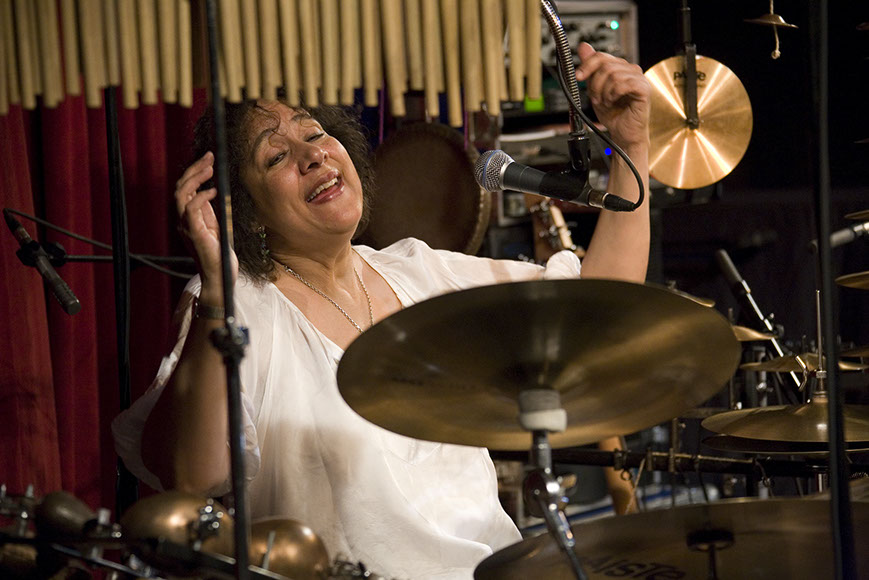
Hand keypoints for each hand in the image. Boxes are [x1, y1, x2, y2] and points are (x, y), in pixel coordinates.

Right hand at [174, 152, 237, 292]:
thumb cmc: (219, 253)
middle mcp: (183, 220)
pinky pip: (191, 210)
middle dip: (194, 169)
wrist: (220, 276)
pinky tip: (214, 190)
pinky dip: (201, 197)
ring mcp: (187, 227)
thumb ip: (210, 210)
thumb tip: (213, 189)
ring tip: (211, 168)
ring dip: (196, 178)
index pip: (185, 188)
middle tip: (210, 157)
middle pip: (180, 187)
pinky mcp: (195, 234)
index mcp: (188, 217)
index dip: (194, 171)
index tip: (209, 159)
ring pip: (181, 194)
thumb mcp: (216, 225)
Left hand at [574, 43, 649, 150]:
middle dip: (595, 84)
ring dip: (604, 92)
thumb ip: (591, 69)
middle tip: (596, 98)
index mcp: (620, 68)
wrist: (622, 133)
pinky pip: (624, 84)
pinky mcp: (644, 89)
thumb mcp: (595, 89)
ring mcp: (639, 78)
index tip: (579, 77)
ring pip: (614, 75)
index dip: (587, 65)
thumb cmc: (613, 113)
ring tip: (605, 102)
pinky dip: (613, 94)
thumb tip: (584, 46)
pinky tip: (613, 101)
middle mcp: (631, 70)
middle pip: (606, 65)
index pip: (601, 56)